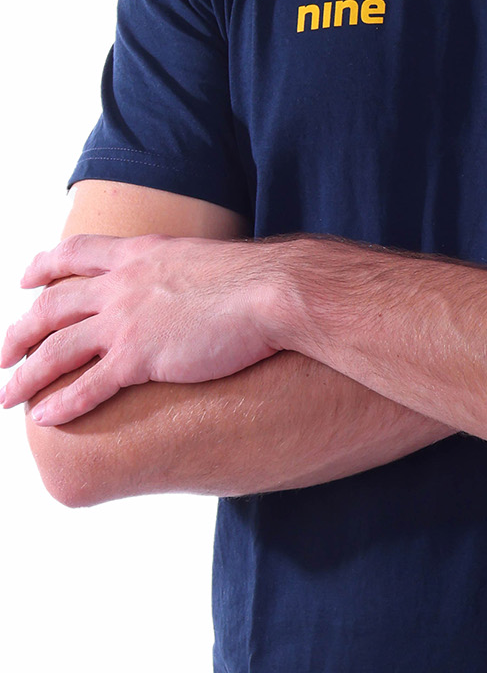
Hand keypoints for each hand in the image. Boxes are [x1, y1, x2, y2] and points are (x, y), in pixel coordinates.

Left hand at [0, 234, 283, 426]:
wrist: (273, 290)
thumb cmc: (258, 278)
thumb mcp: (208, 260)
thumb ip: (185, 273)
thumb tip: (192, 286)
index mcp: (139, 255)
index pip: (76, 253)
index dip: (44, 265)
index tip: (26, 279)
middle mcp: (122, 285)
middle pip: (52, 306)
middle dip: (20, 331)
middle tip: (2, 353)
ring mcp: (127, 321)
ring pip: (57, 350)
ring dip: (26, 375)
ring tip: (6, 395)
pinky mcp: (140, 358)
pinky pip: (88, 386)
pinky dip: (61, 404)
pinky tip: (44, 418)